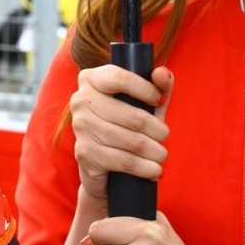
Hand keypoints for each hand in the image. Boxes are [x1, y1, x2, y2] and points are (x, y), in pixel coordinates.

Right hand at [69, 64, 171, 203]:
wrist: (102, 165)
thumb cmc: (125, 125)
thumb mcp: (144, 103)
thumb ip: (158, 85)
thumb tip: (163, 74)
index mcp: (91, 79)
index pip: (120, 78)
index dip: (146, 90)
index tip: (160, 101)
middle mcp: (80, 101)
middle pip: (133, 115)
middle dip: (157, 129)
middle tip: (165, 135)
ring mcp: (80, 127)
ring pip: (132, 140)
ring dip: (155, 151)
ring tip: (162, 155)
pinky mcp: (85, 153)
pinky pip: (125, 161)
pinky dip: (145, 168)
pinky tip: (155, 170)